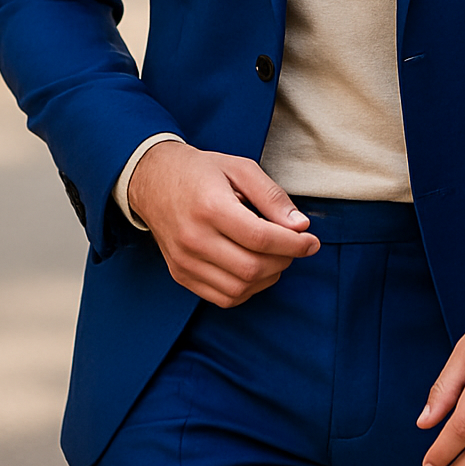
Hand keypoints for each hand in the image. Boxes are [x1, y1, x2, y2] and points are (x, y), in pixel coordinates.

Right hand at [127, 140, 319, 306]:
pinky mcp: (181, 274)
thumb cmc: (201, 171)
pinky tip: (254, 269)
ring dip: (268, 277)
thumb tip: (300, 227)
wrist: (152, 180)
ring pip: (239, 288)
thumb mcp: (240, 168)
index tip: (311, 242)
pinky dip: (247, 289)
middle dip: (284, 261)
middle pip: (251, 268)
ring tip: (275, 256)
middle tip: (294, 247)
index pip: (261, 238)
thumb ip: (272, 197)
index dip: (293, 244)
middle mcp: (193, 238)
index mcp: (210, 207)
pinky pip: (222, 297)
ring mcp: (184, 261)